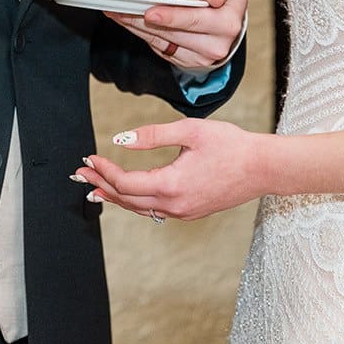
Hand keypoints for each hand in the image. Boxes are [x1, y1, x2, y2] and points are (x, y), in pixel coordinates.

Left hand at [73, 118, 267, 220]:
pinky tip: (127, 194)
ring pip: (140, 208)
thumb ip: (152, 135)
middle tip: (80, 174)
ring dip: (116, 196)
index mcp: (172, 185)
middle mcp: (175, 205)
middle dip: (102, 185)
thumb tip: (121, 140)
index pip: (125, 183)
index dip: (104, 170)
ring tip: (95, 187)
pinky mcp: (191, 212)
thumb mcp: (190, 131)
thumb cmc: (231, 145)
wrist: (263, 168)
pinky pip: (154, 210)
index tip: (90, 157)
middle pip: (127, 199)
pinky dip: (135, 201)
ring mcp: (183, 212)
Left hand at [104, 0, 246, 68]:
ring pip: (161, 39)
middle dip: (145, 19)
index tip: (151, 12)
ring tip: (116, 9)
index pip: (197, 19)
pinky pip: (157, 45)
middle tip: (123, 8)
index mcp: (228, 23)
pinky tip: (124, 18)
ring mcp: (199, 56)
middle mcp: (216, 44)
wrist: (221, 16)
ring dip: (135, 24)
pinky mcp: (183, 60)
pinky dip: (138, 31)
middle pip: (174, 32)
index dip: (173, 16)